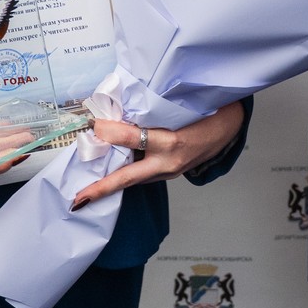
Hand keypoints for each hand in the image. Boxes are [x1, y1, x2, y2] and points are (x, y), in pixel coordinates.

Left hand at [71, 102, 245, 208]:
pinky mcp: (169, 175)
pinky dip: (126, 174)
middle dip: (102, 189)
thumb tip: (116, 110)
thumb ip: (149, 112)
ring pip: (134, 178)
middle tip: (79, 199)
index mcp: (172, 142)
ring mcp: (169, 172)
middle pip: (129, 178)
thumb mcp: (179, 108)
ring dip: (111, 182)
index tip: (92, 125)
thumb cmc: (205, 112)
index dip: (110, 131)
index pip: (133, 138)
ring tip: (86, 189)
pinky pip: (143, 176)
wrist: (229, 128)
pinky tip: (110, 173)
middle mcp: (168, 163)